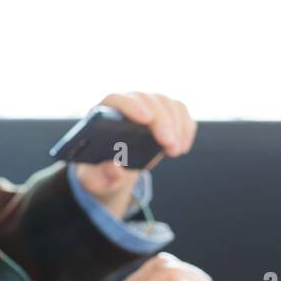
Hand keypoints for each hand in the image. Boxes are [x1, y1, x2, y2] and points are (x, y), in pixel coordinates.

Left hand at [75, 92, 196, 216]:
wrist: (112, 171)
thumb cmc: (99, 172)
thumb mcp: (95, 179)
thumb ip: (99, 176)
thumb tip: (115, 167)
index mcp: (100, 116)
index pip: (116, 100)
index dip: (131, 106)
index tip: (146, 119)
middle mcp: (125, 105)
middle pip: (146, 100)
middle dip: (161, 121)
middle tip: (168, 144)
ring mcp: (146, 106)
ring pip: (166, 104)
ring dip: (175, 126)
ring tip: (174, 151)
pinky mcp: (164, 113)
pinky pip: (179, 111)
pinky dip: (185, 128)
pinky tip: (182, 147)